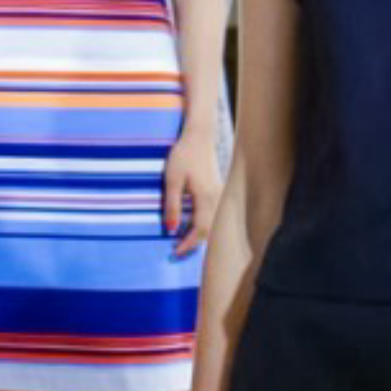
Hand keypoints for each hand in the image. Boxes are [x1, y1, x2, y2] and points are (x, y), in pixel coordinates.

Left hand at [164, 130, 220, 256]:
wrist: (199, 137)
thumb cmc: (183, 155)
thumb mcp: (172, 180)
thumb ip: (172, 206)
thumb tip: (171, 229)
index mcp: (206, 199)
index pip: (199, 230)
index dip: (188, 244)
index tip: (175, 252)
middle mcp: (216, 200)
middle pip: (208, 232)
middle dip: (194, 244)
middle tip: (178, 252)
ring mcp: (219, 196)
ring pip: (212, 225)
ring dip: (199, 236)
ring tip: (184, 243)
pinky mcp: (217, 192)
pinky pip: (212, 216)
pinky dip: (203, 226)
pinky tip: (192, 227)